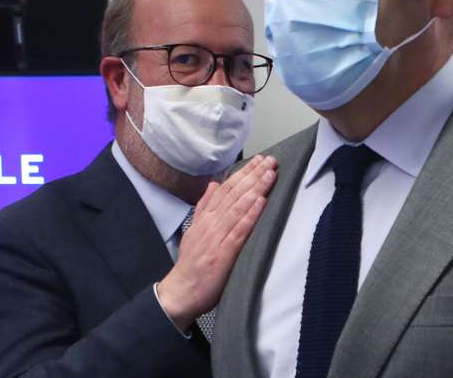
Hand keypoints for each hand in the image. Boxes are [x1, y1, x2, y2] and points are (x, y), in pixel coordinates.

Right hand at [156, 154, 277, 332]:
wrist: (182, 291)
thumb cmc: (191, 264)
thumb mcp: (194, 230)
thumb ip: (204, 207)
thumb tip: (213, 185)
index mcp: (205, 218)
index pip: (226, 189)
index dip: (242, 173)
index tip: (257, 161)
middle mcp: (211, 224)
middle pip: (234, 194)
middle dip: (253, 175)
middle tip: (270, 161)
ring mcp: (217, 237)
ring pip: (238, 207)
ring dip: (255, 189)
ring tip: (269, 175)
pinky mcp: (224, 253)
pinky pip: (239, 230)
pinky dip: (250, 215)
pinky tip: (261, 202)